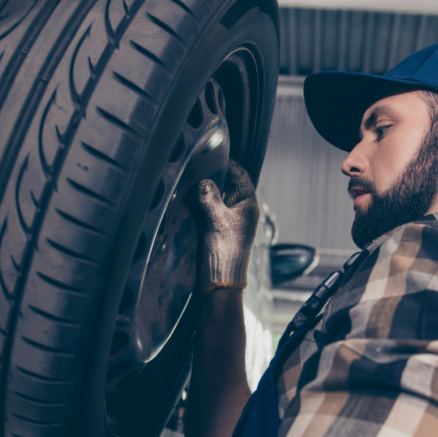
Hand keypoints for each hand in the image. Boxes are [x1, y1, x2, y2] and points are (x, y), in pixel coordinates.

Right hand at [195, 160, 258, 294]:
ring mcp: (231, 220)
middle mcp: (242, 210)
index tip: (211, 154)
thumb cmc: (224, 251)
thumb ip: (209, 197)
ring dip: (206, 190)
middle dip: (214, 176)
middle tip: (196, 167)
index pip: (240, 175)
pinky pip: (211, 209)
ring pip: (218, 196)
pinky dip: (202, 203)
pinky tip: (189, 201)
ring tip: (190, 181)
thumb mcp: (217, 220)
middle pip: (228, 184)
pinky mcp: (219, 229)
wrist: (220, 282)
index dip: (227, 163)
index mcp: (248, 205)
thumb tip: (203, 181)